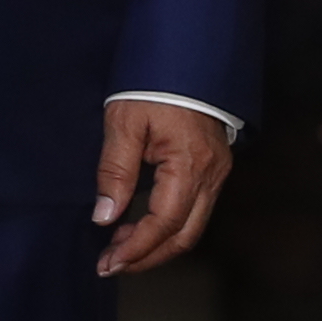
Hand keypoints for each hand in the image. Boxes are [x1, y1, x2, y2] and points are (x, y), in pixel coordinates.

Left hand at [95, 97, 234, 276]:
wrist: (188, 55)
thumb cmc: (154, 85)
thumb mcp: (124, 122)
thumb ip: (114, 172)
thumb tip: (104, 217)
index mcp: (189, 164)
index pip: (164, 223)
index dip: (136, 249)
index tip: (108, 263)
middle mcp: (211, 175)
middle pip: (184, 236)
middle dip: (147, 257)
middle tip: (111, 265)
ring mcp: (217, 173)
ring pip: (192, 227)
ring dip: (156, 244)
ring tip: (120, 246)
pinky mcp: (214, 168)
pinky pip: (195, 210)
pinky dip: (167, 226)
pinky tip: (139, 223)